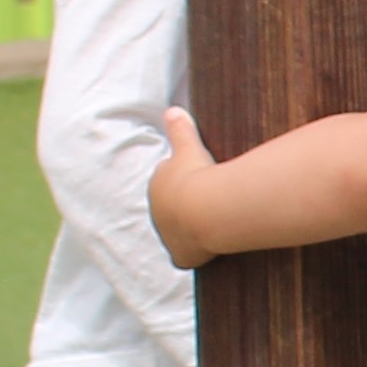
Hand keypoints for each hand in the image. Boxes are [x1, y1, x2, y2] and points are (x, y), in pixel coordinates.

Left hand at [149, 108, 220, 267]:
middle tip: (208, 205)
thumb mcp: (190, 147)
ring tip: (210, 227)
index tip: (201, 182)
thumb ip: (180, 130)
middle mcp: (157, 212)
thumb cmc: (198, 176)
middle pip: (171, 209)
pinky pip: (185, 257)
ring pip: (177, 232)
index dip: (185, 182)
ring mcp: (168, 235)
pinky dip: (192, 255)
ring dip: (189, 230)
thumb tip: (172, 109)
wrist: (206, 209)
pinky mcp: (180, 254)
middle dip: (185, 207)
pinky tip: (205, 254)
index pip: (167, 182)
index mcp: (157, 185)